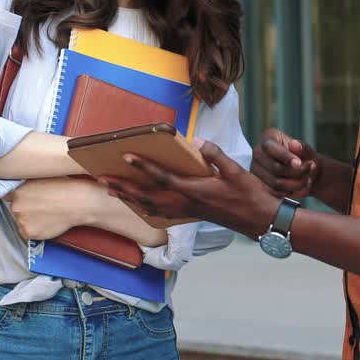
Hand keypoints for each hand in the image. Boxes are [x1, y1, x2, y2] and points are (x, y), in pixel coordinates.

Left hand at [4, 177, 97, 240]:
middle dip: (25, 209)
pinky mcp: (28, 232)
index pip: (8, 196)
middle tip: (41, 208)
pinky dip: (34, 230)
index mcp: (17, 190)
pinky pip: (26, 233)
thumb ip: (27, 186)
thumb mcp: (41, 179)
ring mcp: (21, 219)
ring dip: (30, 220)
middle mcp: (15, 205)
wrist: (76, 203)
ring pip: (21, 222)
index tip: (25, 201)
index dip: (17, 199)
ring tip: (47, 215)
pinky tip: (46, 223)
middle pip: (15, 210)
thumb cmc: (64, 188)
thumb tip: (20, 190)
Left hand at [98, 140, 278, 239]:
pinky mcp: (190, 214)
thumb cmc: (248, 194)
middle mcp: (185, 203)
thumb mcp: (235, 170)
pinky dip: (144, 207)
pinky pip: (160, 213)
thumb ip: (215, 155)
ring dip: (128, 197)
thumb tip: (197, 141)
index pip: (162, 177)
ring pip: (149, 206)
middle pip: (147, 196)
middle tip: (102, 178)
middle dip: (123, 186)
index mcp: (194, 190)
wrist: (258, 219)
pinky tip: (136, 204)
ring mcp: (186, 211)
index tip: (126, 155)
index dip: (143, 166)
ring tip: (110, 189)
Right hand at [251, 127, 317, 198]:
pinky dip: (292, 192)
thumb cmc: (304, 157)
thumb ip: (302, 148)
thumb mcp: (307, 150)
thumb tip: (295, 145)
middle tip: (310, 169)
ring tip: (309, 178)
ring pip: (277, 183)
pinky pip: (277, 193)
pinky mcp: (260, 185)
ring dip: (297, 184)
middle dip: (297, 172)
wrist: (304, 171)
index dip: (285, 157)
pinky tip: (302, 187)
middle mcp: (258, 153)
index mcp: (268, 138)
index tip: (299, 163)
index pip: (271, 148)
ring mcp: (256, 170)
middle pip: (275, 168)